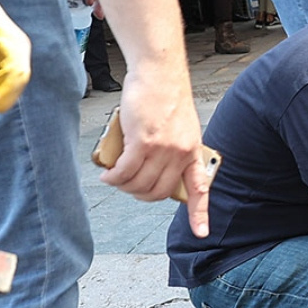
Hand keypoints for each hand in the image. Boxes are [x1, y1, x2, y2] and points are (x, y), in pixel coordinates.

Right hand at [99, 62, 209, 237]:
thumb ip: (173, 149)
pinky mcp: (143, 141)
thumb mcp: (181, 127)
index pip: (201, 189)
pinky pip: (125, 171)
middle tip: (126, 186)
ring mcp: (163, 149)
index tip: (201, 234)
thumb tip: (154, 169)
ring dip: (123, 186)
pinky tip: (107, 175)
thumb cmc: (164, 96)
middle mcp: (181, 153)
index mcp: (193, 151)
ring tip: (113, 178)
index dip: (200, 214)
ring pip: (139, 183)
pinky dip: (114, 177)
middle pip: (158, 192)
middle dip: (139, 195)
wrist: (159, 73)